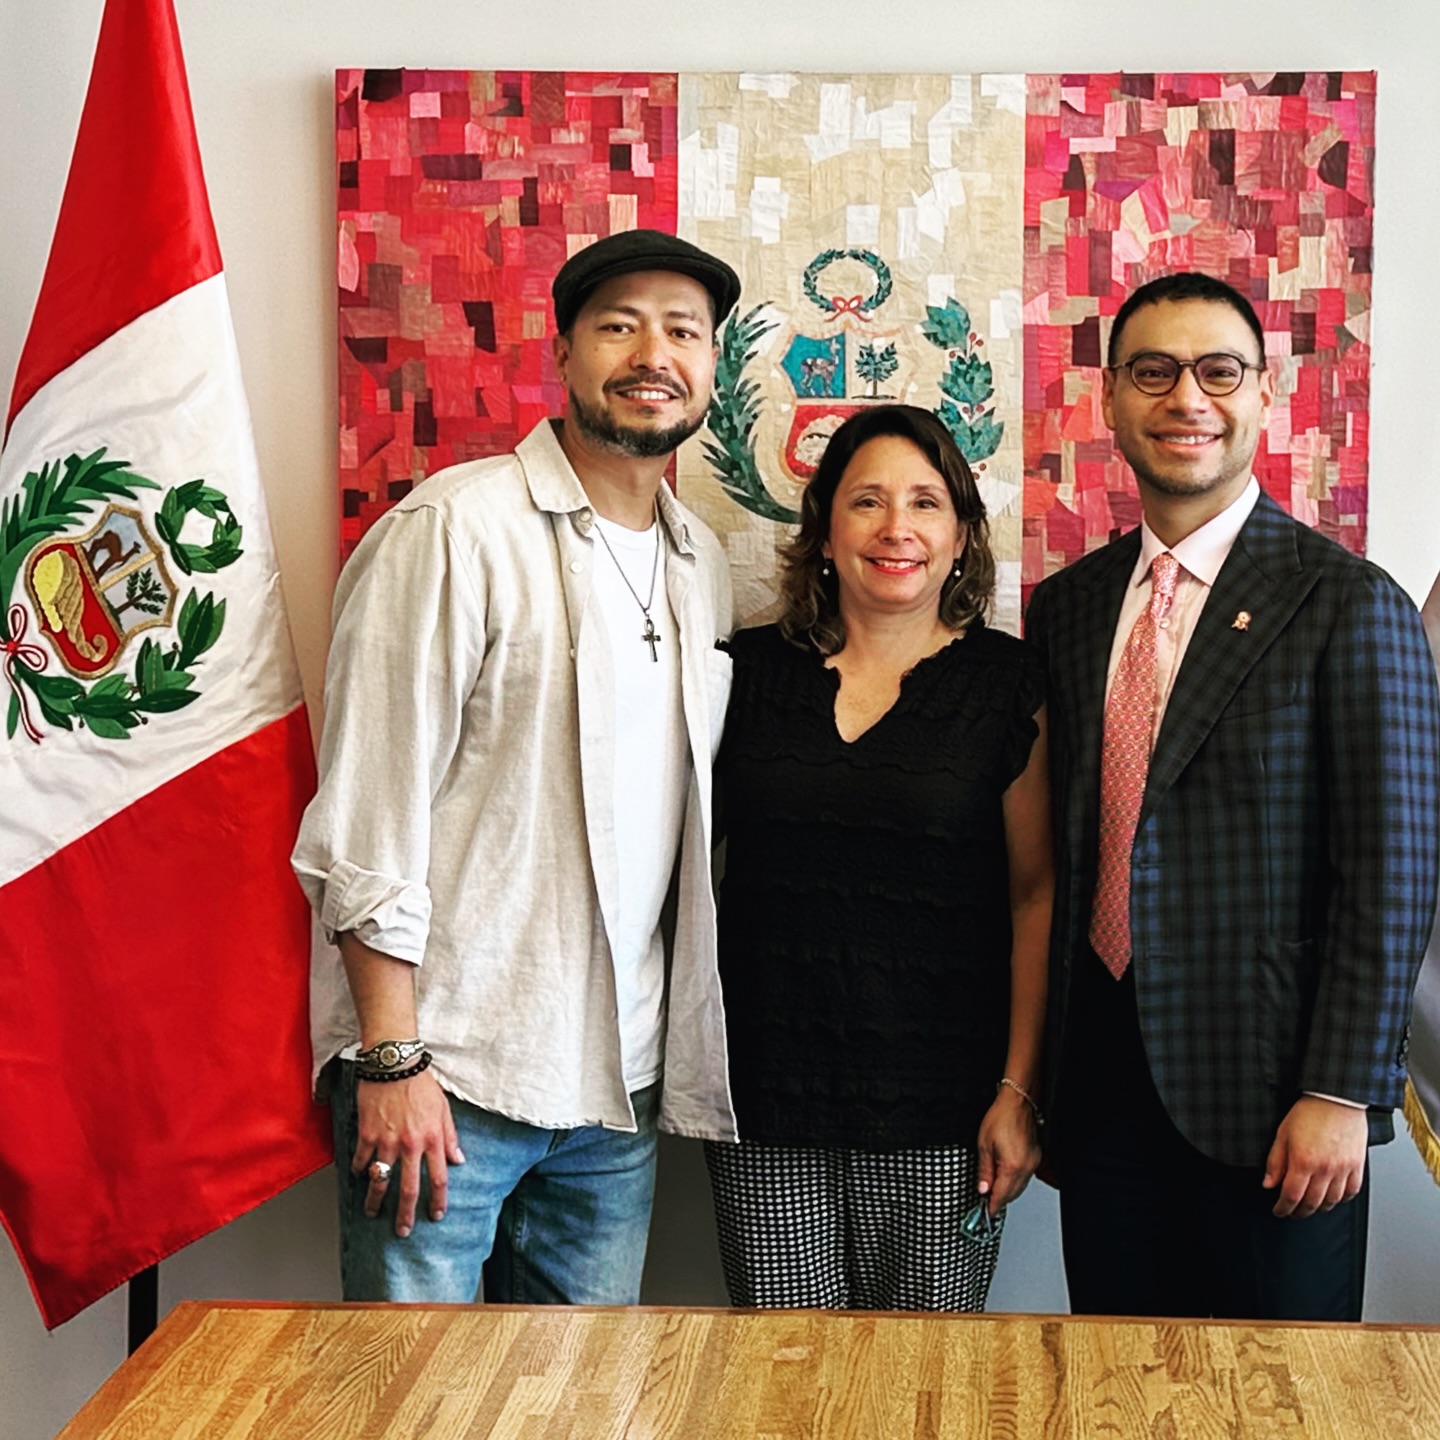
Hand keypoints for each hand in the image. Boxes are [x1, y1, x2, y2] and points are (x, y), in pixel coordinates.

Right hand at [351, 1068, 464, 1236]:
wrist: (394, 1064)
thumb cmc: (420, 1084)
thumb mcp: (443, 1109)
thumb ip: (450, 1137)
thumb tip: (458, 1160)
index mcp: (432, 1138)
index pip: (438, 1179)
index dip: (437, 1201)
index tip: (435, 1216)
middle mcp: (410, 1145)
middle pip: (408, 1189)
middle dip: (404, 1214)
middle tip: (402, 1232)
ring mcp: (387, 1142)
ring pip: (380, 1181)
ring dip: (375, 1201)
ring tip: (372, 1213)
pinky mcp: (367, 1135)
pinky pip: (360, 1161)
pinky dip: (358, 1172)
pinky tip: (358, 1177)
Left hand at [977, 1087, 1041, 1215]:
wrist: (1017, 1102)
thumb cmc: (1001, 1118)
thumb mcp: (984, 1145)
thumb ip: (984, 1171)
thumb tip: (983, 1189)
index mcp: (1012, 1166)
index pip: (1002, 1195)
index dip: (992, 1206)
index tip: (985, 1213)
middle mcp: (1026, 1168)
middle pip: (1012, 1194)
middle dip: (999, 1200)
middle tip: (986, 1202)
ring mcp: (1033, 1163)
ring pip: (1020, 1188)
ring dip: (1007, 1192)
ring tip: (993, 1190)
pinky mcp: (1035, 1158)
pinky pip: (1025, 1178)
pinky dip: (1015, 1182)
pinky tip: (1005, 1179)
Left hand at [1262, 1096, 1367, 1218]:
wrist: (1337, 1098)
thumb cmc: (1310, 1111)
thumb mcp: (1283, 1133)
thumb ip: (1275, 1161)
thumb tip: (1269, 1184)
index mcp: (1304, 1161)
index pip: (1291, 1196)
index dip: (1283, 1208)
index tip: (1278, 1211)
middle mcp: (1325, 1169)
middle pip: (1312, 1203)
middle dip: (1299, 1212)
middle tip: (1292, 1212)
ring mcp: (1343, 1169)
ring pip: (1332, 1201)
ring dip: (1319, 1208)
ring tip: (1310, 1207)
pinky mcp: (1357, 1166)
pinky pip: (1351, 1191)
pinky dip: (1341, 1199)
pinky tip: (1332, 1198)